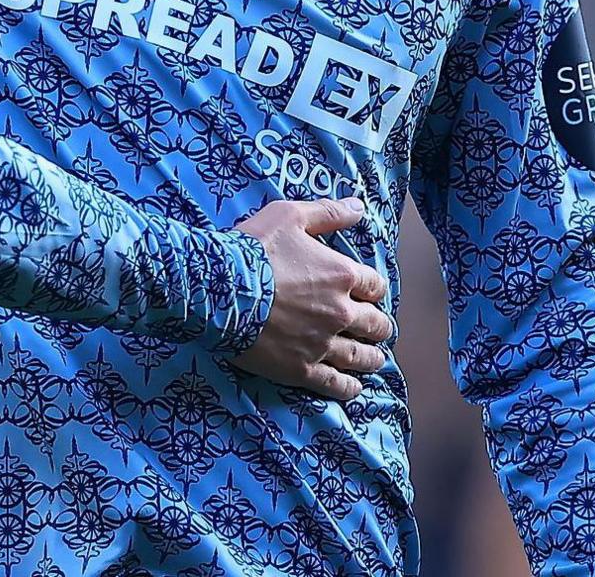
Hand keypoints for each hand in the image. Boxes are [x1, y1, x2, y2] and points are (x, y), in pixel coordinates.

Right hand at [227, 197, 394, 400]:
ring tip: (373, 358)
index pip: (375, 286)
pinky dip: (349, 387)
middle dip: (378, 326)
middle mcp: (339, 312)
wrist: (216, 288)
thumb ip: (327, 212)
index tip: (367, 293)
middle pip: (376, 324)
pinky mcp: (302, 369)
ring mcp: (321, 344)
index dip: (373, 290)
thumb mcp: (288, 216)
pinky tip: (353, 386)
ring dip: (371, 357)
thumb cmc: (251, 249)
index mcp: (341, 276)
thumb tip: (359, 207)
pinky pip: (336, 385)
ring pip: (361, 357)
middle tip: (375, 328)